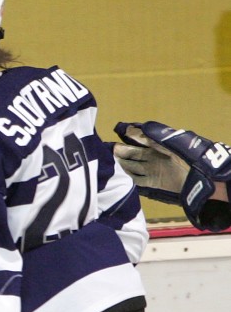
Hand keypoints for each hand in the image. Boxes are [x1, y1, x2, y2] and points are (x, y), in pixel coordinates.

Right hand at [114, 120, 230, 228]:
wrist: (200, 176)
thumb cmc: (187, 155)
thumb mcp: (170, 141)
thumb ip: (151, 135)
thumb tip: (130, 128)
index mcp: (159, 144)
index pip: (142, 138)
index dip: (131, 135)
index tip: (120, 131)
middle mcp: (155, 156)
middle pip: (134, 153)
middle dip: (123, 151)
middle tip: (110, 149)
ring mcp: (154, 169)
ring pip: (133, 166)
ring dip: (123, 164)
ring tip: (110, 162)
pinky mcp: (155, 182)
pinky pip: (138, 180)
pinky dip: (129, 179)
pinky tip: (119, 177)